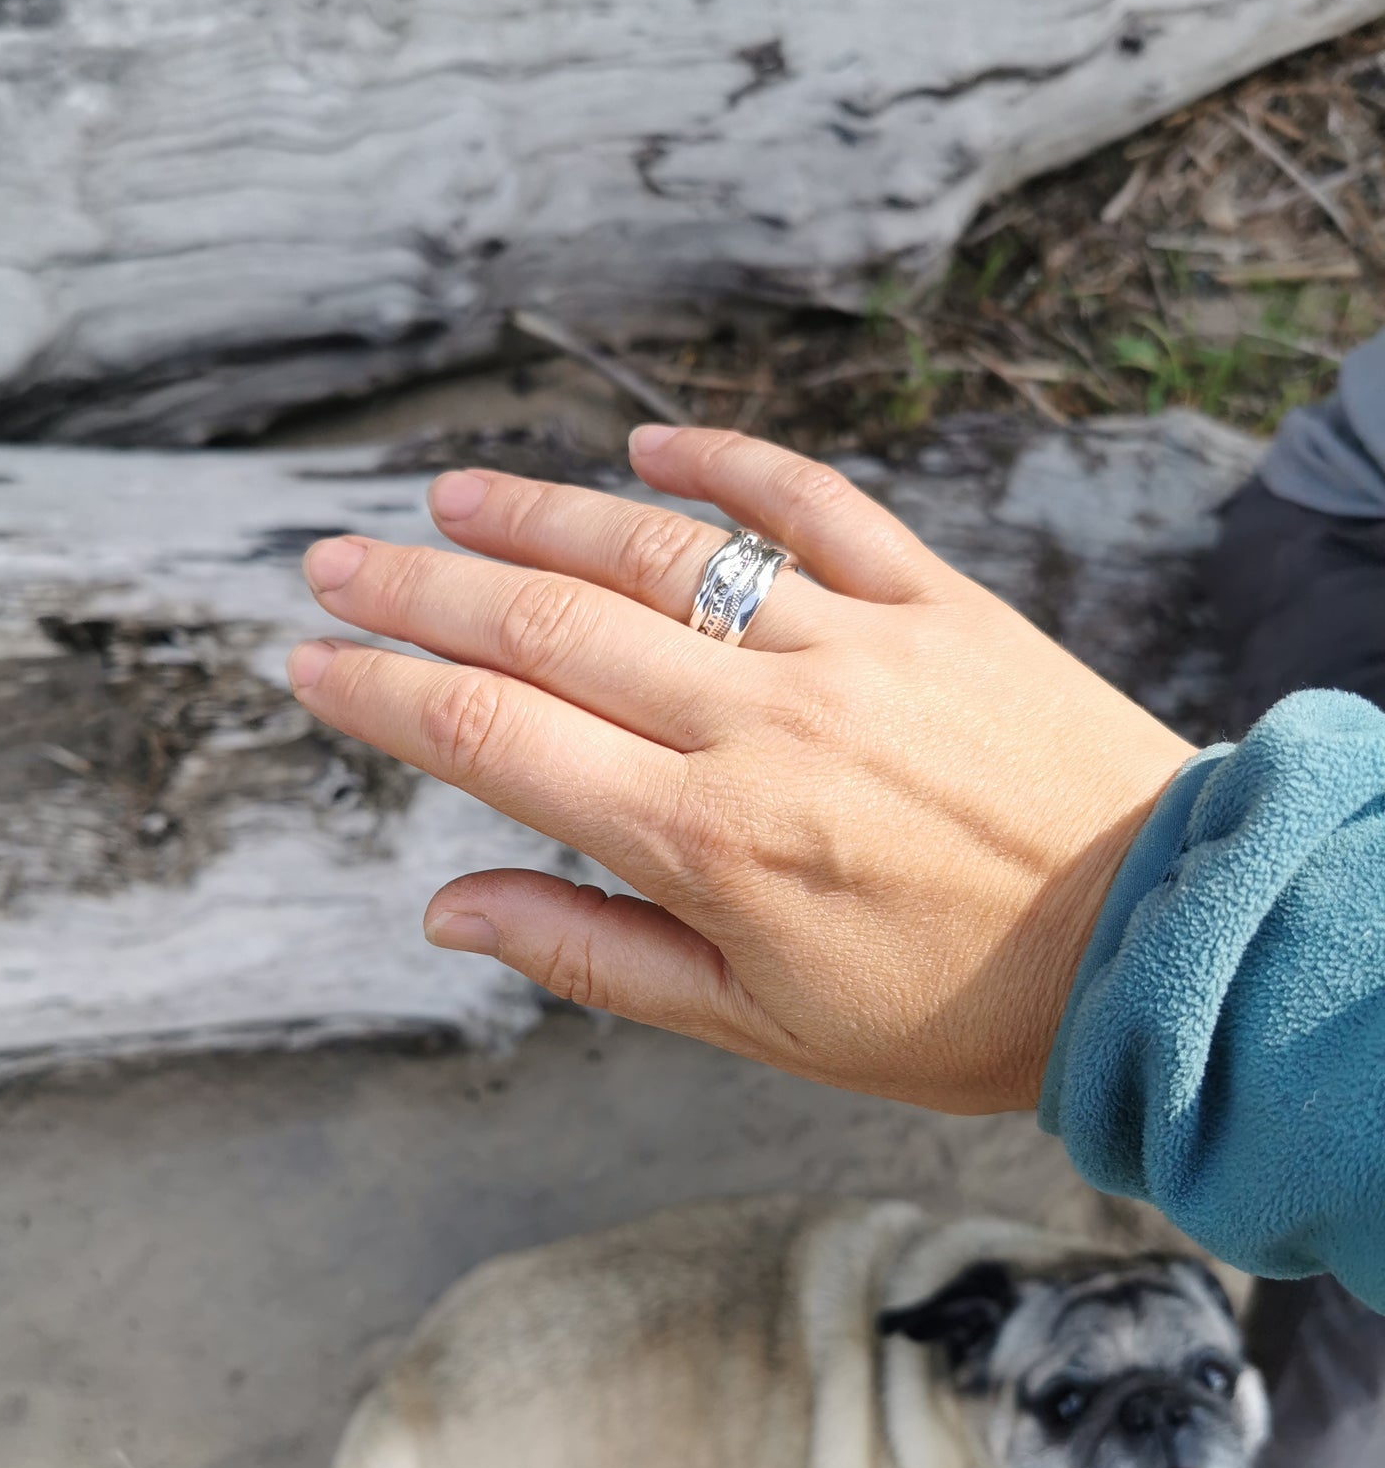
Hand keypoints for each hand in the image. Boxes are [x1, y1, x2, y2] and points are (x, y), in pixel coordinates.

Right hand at [287, 427, 1190, 1112]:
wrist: (1156, 947)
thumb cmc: (949, 1010)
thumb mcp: (756, 1025)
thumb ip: (592, 955)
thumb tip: (444, 910)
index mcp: (705, 839)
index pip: (495, 735)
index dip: (384, 692)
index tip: (310, 662)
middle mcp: (763, 724)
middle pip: (547, 624)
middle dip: (419, 587)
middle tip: (330, 560)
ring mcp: (853, 647)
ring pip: (661, 551)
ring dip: (538, 515)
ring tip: (446, 497)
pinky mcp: (938, 602)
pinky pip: (817, 505)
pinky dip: (728, 463)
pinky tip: (646, 443)